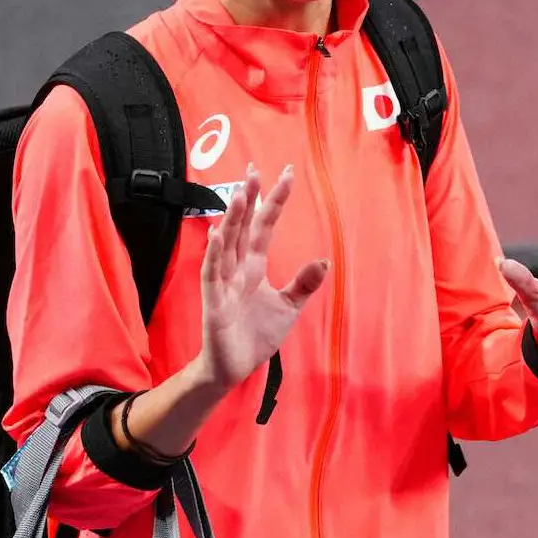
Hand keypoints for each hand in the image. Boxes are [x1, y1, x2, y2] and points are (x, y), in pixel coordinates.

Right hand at [196, 163, 329, 390]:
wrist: (234, 367)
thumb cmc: (256, 335)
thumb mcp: (288, 307)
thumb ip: (303, 284)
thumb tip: (325, 260)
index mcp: (254, 266)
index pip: (265, 226)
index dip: (275, 202)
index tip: (287, 175)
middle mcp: (238, 267)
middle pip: (243, 226)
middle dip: (250, 198)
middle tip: (254, 169)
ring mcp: (224, 282)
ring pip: (228, 243)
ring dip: (233, 219)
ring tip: (241, 194)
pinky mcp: (214, 300)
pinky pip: (213, 272)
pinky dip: (215, 253)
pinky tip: (218, 234)